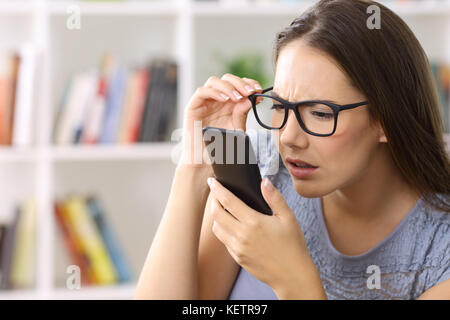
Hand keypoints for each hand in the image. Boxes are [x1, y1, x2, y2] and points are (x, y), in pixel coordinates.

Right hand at [180, 74, 262, 166]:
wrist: (203, 161)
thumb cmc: (219, 147)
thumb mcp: (236, 129)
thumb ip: (242, 114)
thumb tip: (251, 99)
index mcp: (228, 103)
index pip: (238, 85)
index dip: (248, 84)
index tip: (258, 91)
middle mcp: (216, 99)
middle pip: (227, 79)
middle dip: (240, 83)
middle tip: (250, 92)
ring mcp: (204, 102)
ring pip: (214, 81)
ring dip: (228, 86)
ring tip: (238, 97)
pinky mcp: (193, 107)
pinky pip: (202, 92)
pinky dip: (214, 92)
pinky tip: (224, 100)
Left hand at [207, 176, 312, 292]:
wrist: (292, 275)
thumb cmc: (292, 245)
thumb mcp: (288, 217)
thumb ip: (274, 197)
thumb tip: (264, 181)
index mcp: (254, 222)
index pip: (228, 201)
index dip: (217, 189)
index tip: (212, 181)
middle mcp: (242, 235)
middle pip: (216, 214)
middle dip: (213, 201)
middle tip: (216, 195)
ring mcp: (238, 248)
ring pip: (217, 229)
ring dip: (216, 217)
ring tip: (223, 210)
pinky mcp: (238, 258)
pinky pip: (224, 242)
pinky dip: (224, 231)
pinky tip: (233, 228)